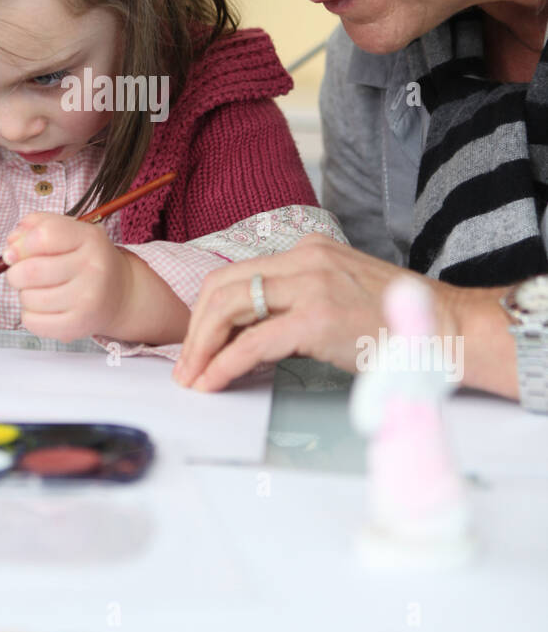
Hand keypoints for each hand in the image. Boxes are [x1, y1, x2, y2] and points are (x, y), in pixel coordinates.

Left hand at [3, 213, 133, 342]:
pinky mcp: (78, 325)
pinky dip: (29, 315)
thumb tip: (12, 243)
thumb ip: (37, 225)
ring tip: (40, 290)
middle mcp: (93, 268)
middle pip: (31, 271)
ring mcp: (87, 299)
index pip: (44, 236)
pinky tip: (44, 308)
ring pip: (28, 298)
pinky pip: (32, 322)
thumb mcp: (70, 231)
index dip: (20, 245)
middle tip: (22, 274)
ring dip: (24, 294)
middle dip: (15, 273)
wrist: (120, 293)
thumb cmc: (86, 259)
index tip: (14, 252)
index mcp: (90, 239)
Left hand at [172, 234, 515, 395]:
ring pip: (230, 307)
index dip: (206, 310)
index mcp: (308, 250)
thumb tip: (253, 332)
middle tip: (184, 365)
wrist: (447, 329)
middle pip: (222, 285)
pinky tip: (213, 381)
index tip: (195, 342)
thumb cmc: (398, 322)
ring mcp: (311, 285)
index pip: (237, 273)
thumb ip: (299, 302)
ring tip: (193, 378)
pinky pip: (252, 341)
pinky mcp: (317, 319)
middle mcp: (305, 259)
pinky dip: (224, 363)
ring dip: (202, 346)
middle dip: (194, 328)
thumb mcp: (340, 294)